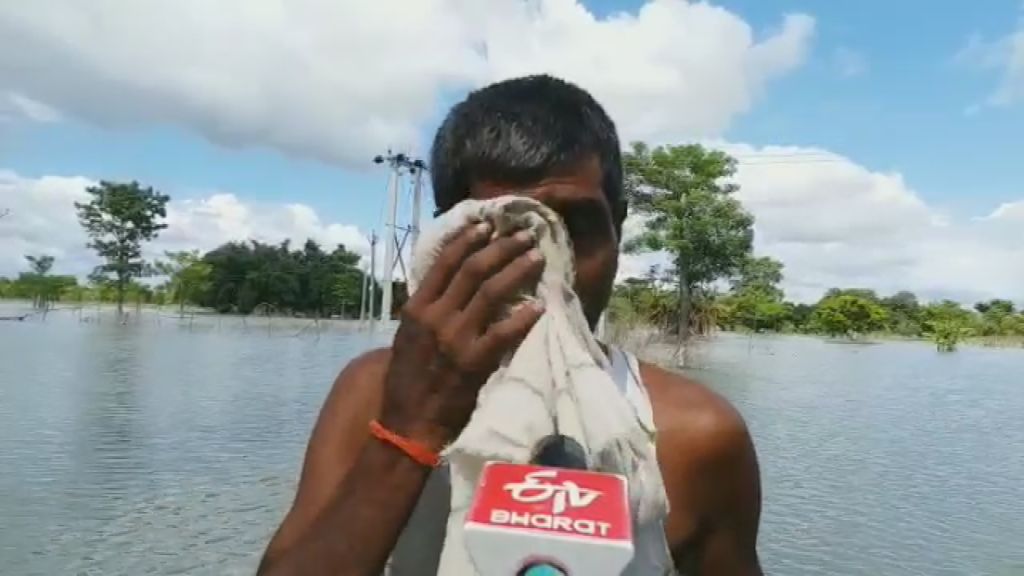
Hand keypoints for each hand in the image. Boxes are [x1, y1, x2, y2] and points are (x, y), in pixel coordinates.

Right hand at [380, 220, 545, 449]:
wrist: (407, 424)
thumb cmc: (407, 383)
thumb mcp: (408, 338)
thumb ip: (428, 312)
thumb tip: (450, 287)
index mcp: (416, 309)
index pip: (444, 263)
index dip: (468, 240)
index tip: (487, 224)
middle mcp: (435, 318)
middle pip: (473, 270)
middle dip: (501, 248)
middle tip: (523, 235)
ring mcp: (455, 339)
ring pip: (491, 293)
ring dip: (516, 271)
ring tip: (536, 257)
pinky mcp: (473, 363)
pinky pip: (503, 333)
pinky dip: (522, 318)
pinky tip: (539, 307)